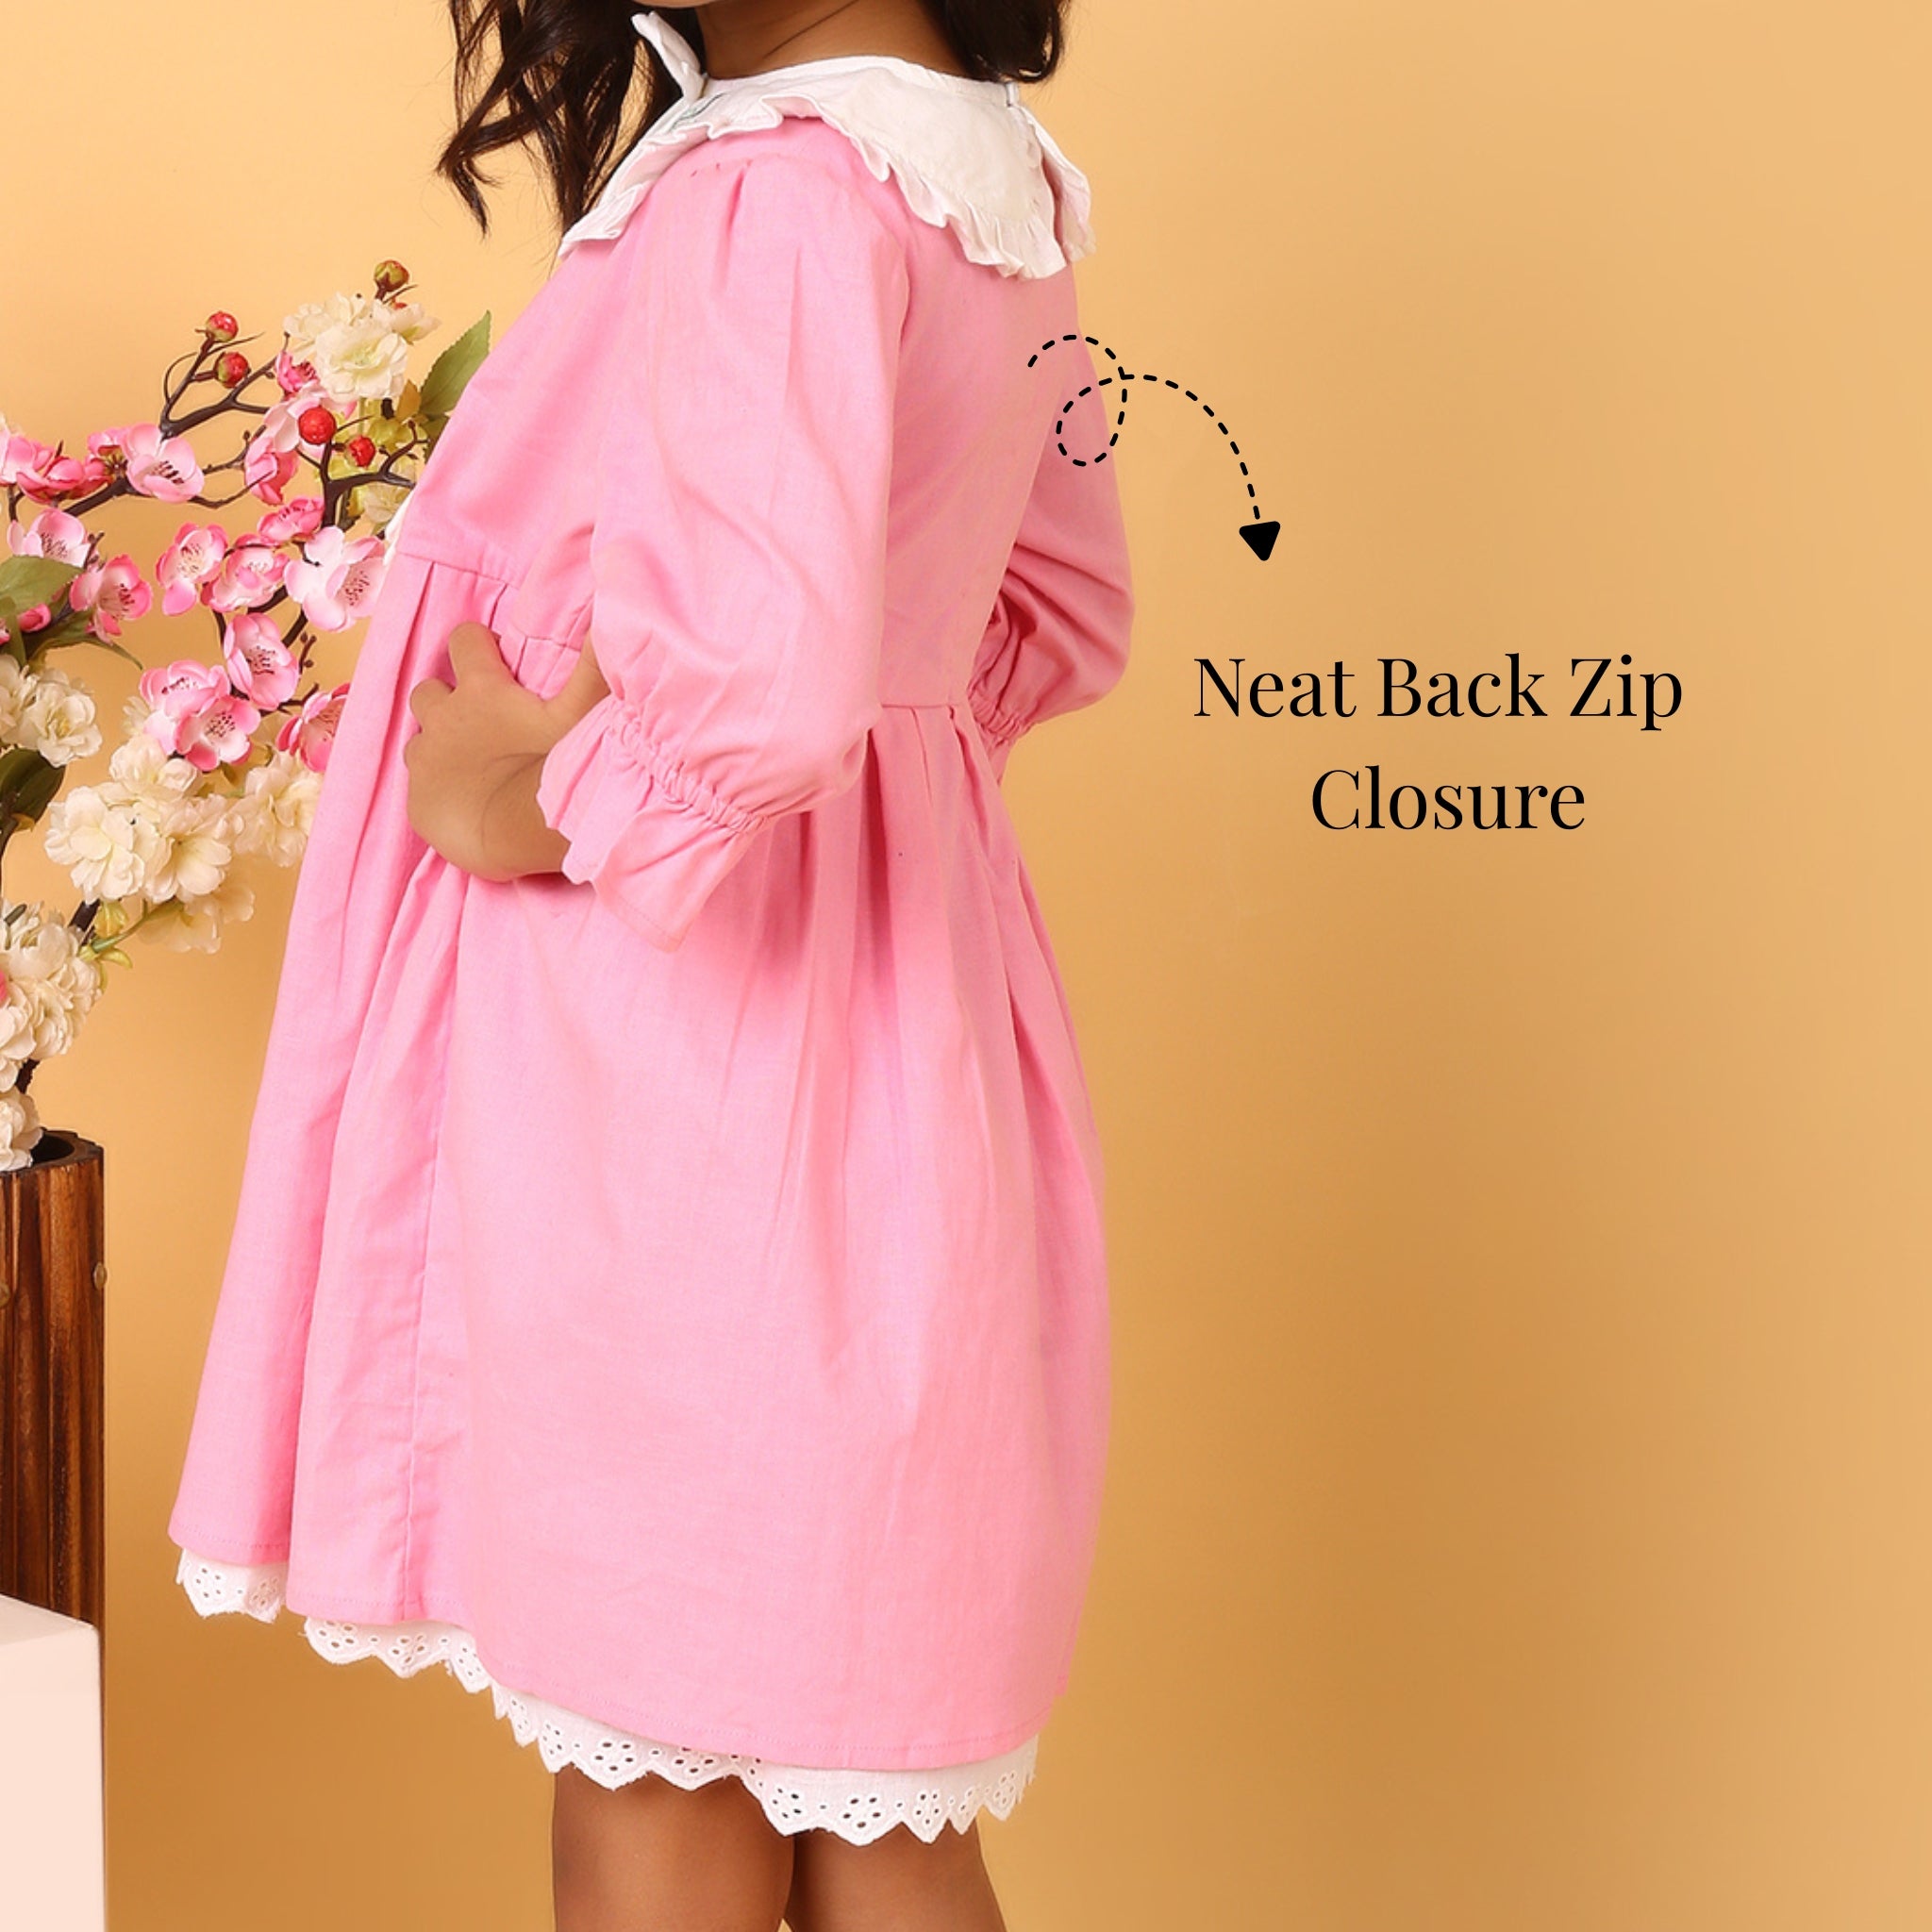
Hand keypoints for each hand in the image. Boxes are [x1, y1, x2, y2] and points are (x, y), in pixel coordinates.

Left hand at [404, 624, 610, 879]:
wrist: (523, 832)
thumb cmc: (554, 766)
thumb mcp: (580, 712)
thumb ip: (590, 666)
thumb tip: (605, 618)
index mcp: (479, 689)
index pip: (463, 639)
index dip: (478, 646)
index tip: (498, 665)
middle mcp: (443, 718)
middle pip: (429, 691)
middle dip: (448, 699)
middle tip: (482, 723)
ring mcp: (426, 761)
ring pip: (420, 740)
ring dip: (440, 746)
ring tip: (473, 767)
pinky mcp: (417, 802)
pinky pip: (419, 788)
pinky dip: (437, 790)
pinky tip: (466, 803)